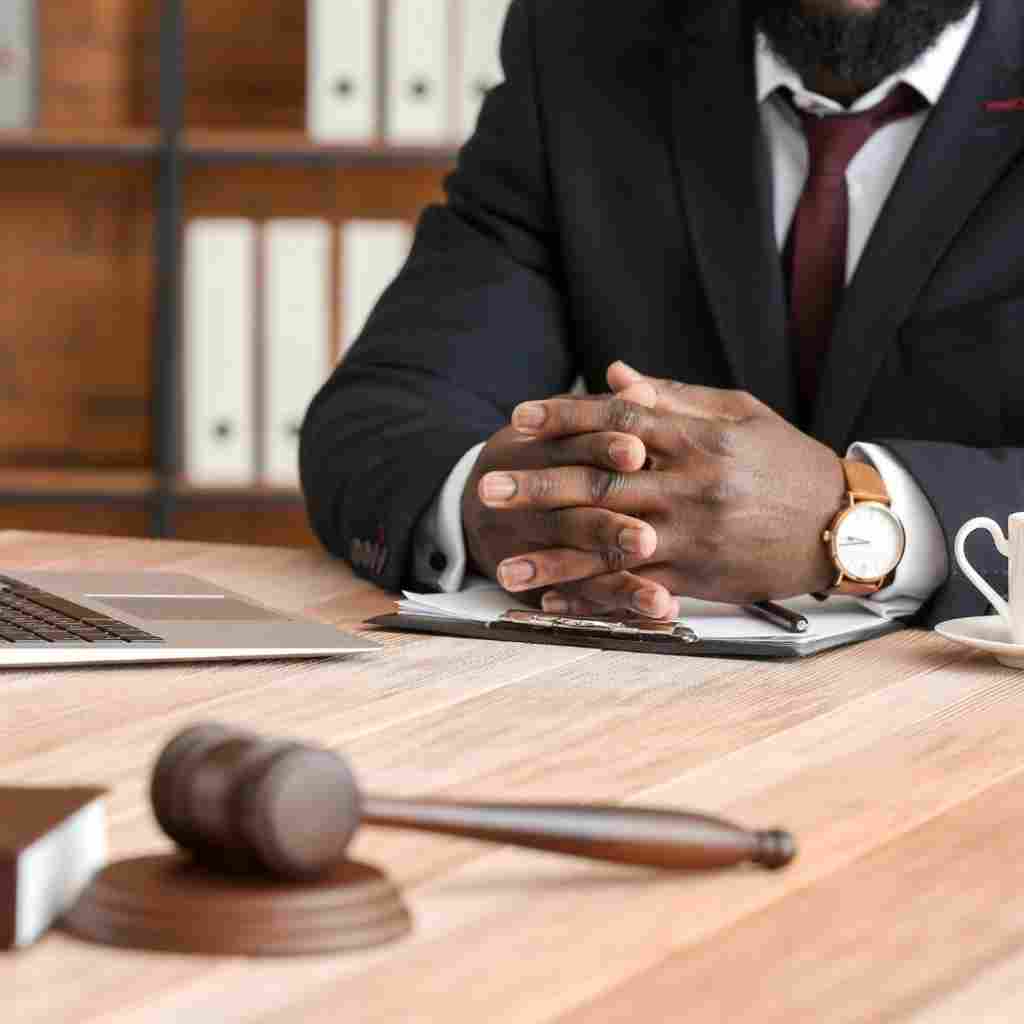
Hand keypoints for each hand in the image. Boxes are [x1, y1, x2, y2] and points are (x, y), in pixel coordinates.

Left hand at [485, 363, 844, 615]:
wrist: (842, 524)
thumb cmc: (786, 462)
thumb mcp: (739, 413)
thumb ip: (672, 396)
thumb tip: (613, 374)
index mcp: (698, 438)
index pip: (618, 419)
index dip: (565, 416)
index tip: (518, 419)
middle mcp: (690, 485)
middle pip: (602, 482)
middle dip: (539, 487)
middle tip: (488, 490)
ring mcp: (693, 536)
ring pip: (611, 546)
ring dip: (555, 558)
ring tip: (506, 567)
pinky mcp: (699, 578)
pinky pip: (636, 589)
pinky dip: (594, 598)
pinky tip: (555, 603)